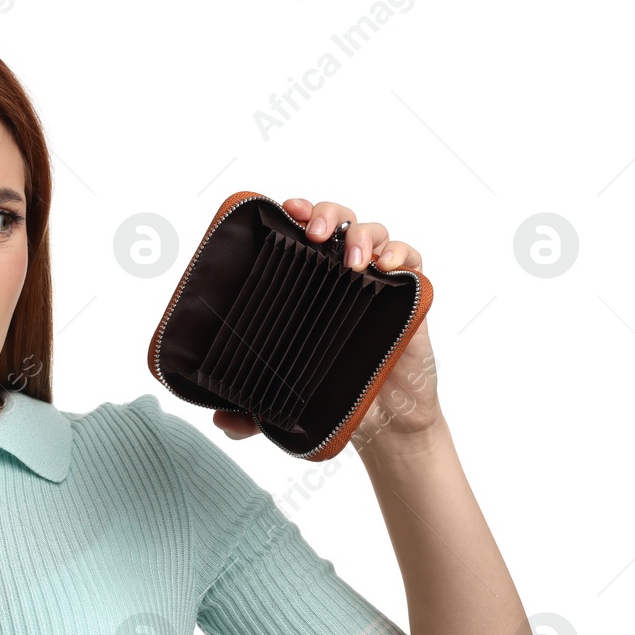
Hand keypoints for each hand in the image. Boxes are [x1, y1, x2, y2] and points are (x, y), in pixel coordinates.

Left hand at [210, 197, 440, 450]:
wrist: (383, 422)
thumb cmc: (333, 395)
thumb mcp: (283, 403)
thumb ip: (250, 411)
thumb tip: (223, 421)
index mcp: (304, 285)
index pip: (297, 235)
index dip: (292, 214)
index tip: (284, 212)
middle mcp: (338, 274)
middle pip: (334, 219)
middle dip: (323, 213)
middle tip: (314, 234)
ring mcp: (375, 281)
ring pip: (371, 231)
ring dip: (361, 234)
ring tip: (352, 258)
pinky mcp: (408, 295)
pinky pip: (411, 259)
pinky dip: (401, 253)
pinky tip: (387, 266)